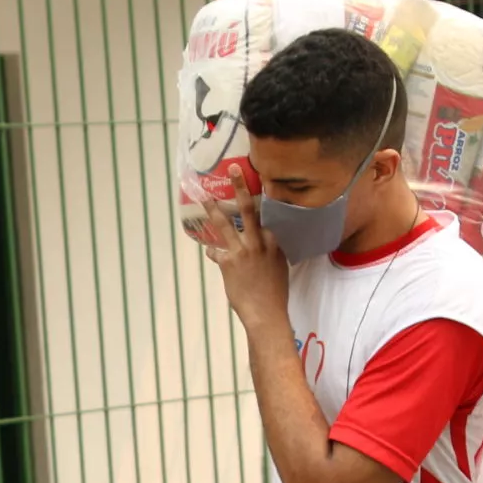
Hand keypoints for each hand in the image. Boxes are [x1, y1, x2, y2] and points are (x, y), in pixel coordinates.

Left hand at [198, 186, 288, 333]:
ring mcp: (242, 251)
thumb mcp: (279, 267)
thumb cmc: (275, 293)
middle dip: (240, 187)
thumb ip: (270, 252)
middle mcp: (259, 242)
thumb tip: (263, 246)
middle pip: (249, 209)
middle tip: (234, 169)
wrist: (266, 314)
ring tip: (203, 196)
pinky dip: (212, 251)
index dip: (259, 197)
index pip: (266, 215)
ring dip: (212, 209)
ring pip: (224, 224)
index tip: (257, 180)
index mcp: (275, 242)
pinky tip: (211, 252)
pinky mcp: (228, 263)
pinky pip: (215, 251)